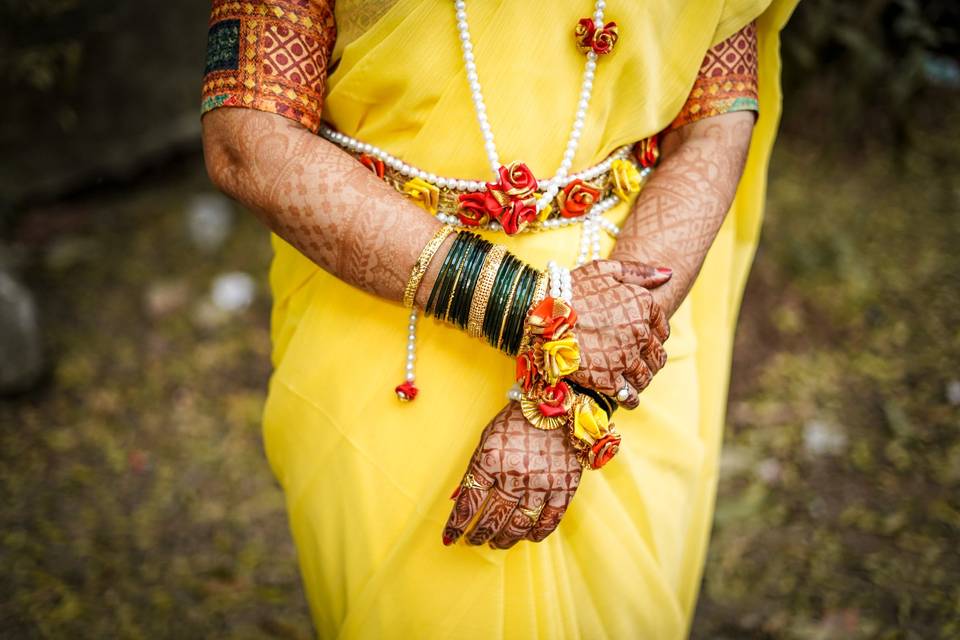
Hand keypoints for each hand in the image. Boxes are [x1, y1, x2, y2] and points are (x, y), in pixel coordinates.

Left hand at [442, 402, 581, 548]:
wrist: (559, 406)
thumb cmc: (518, 421)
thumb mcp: (488, 439)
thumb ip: (476, 470)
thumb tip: (460, 500)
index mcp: (490, 459)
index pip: (469, 501)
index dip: (457, 524)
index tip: (451, 537)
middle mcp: (515, 474)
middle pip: (493, 517)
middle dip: (479, 534)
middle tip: (474, 541)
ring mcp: (541, 483)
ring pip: (518, 525)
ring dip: (504, 539)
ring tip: (496, 543)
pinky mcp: (564, 488)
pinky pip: (548, 522)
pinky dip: (535, 534)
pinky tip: (526, 536)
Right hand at [566, 259, 670, 408]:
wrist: (537, 315)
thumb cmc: (567, 289)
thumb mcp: (603, 269)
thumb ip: (638, 271)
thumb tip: (668, 274)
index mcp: (642, 304)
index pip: (662, 328)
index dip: (654, 335)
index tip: (643, 340)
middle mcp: (640, 331)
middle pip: (658, 354)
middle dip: (649, 359)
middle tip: (635, 361)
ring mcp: (625, 357)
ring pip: (646, 375)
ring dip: (640, 378)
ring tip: (628, 379)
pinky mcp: (608, 379)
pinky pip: (629, 395)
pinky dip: (629, 398)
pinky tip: (622, 396)